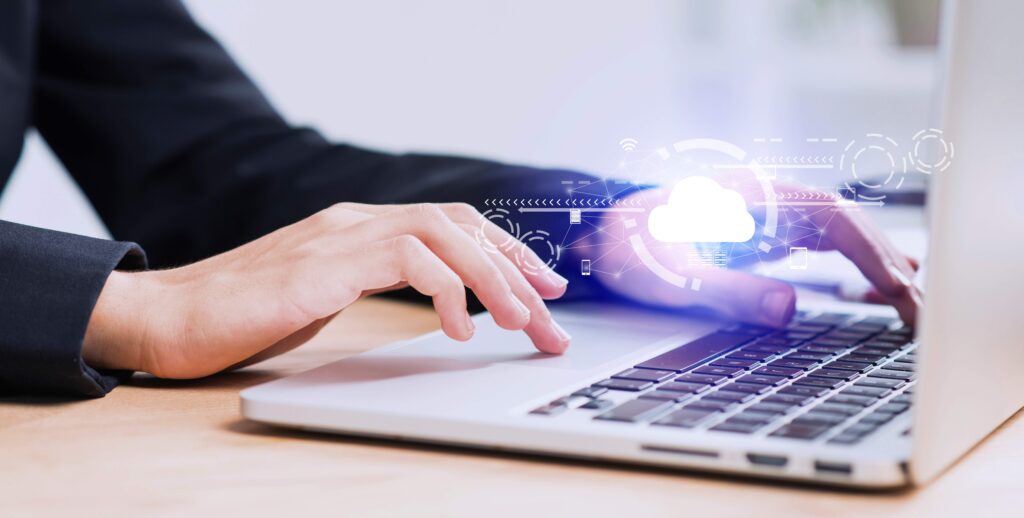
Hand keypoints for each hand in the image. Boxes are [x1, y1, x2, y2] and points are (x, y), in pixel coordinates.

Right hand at [83, 203, 571, 378]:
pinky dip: (443, 289)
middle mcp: (357, 221)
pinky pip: (405, 258)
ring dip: (492, 279)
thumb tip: (442, 302)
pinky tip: (456, 327)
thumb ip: (377, 284)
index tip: (544, 287)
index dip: (506, 253)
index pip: (453, 226)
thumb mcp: (330, 296)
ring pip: (443, 235)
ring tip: (520, 322)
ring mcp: (340, 235)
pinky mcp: (324, 262)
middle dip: (516, 270)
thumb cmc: (245, 315)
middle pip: (460, 227)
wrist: (170, 319)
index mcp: (362, 229)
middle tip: (552, 314)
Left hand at [591, 180, 920, 326]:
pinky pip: (819, 244)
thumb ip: (728, 289)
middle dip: (885, 262)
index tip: (896, 286)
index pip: (830, 216)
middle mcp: (764, 199)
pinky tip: (872, 285)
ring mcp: (765, 215)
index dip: (869, 251)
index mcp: (749, 197)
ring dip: (874, 262)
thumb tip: (789, 308)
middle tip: (919, 309)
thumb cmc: (628, 248)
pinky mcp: (760, 233)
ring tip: (912, 299)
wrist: (598, 236)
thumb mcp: (671, 275)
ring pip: (837, 232)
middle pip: (844, 223)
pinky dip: (851, 264)